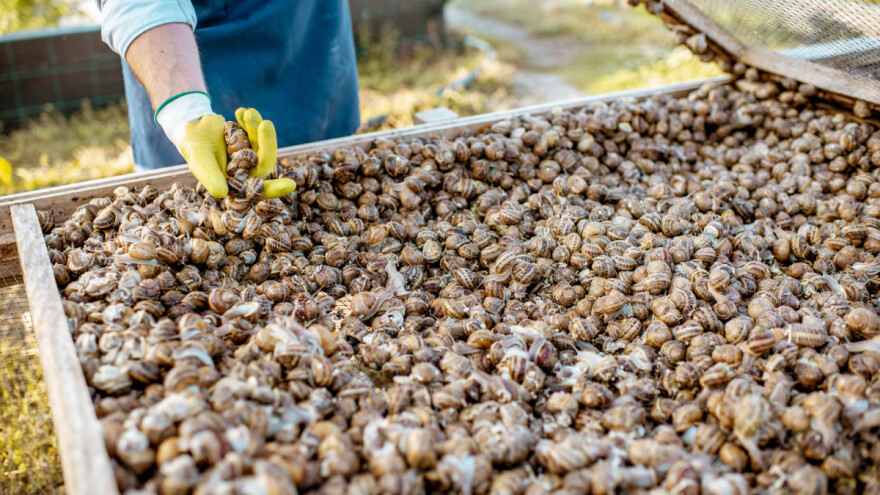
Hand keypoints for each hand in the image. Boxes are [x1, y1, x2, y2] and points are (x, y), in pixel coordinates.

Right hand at [157, 94, 294, 198]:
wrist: (190, 128)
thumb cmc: (193, 149)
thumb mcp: (199, 162)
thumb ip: (210, 177)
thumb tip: (222, 193)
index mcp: (238, 184)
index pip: (259, 190)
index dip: (274, 189)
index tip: (291, 185)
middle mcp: (247, 173)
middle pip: (265, 162)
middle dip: (267, 143)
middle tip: (266, 123)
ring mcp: (250, 156)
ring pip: (263, 145)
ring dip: (258, 127)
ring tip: (248, 112)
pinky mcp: (251, 141)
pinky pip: (257, 132)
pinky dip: (251, 121)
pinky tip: (241, 111)